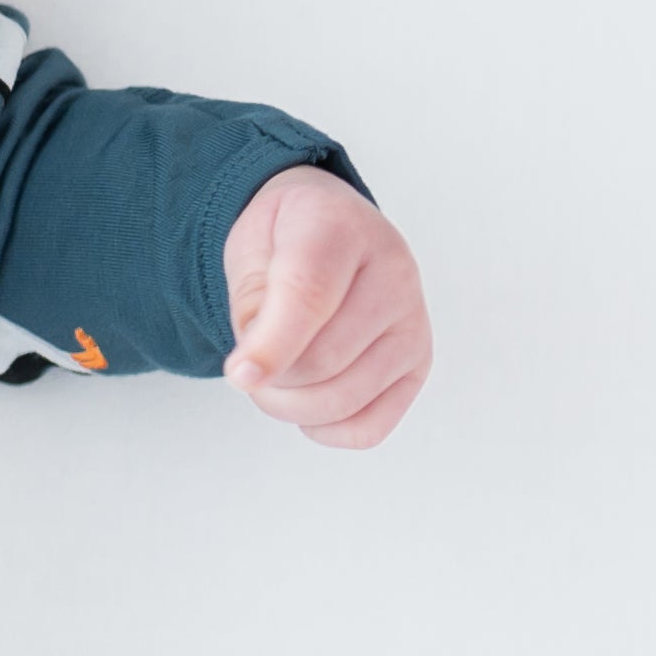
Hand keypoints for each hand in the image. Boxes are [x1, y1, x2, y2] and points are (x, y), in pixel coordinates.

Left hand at [223, 165, 429, 447]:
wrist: (327, 230)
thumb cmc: (284, 242)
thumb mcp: (249, 250)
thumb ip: (250, 304)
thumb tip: (254, 370)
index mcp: (341, 228)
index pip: (309, 296)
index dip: (271, 345)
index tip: (239, 375)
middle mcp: (393, 273)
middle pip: (320, 362)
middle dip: (269, 376)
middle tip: (250, 360)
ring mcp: (412, 323)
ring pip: (340, 402)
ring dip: (289, 405)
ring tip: (277, 375)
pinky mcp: (417, 365)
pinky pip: (366, 428)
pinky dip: (324, 428)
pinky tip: (308, 397)